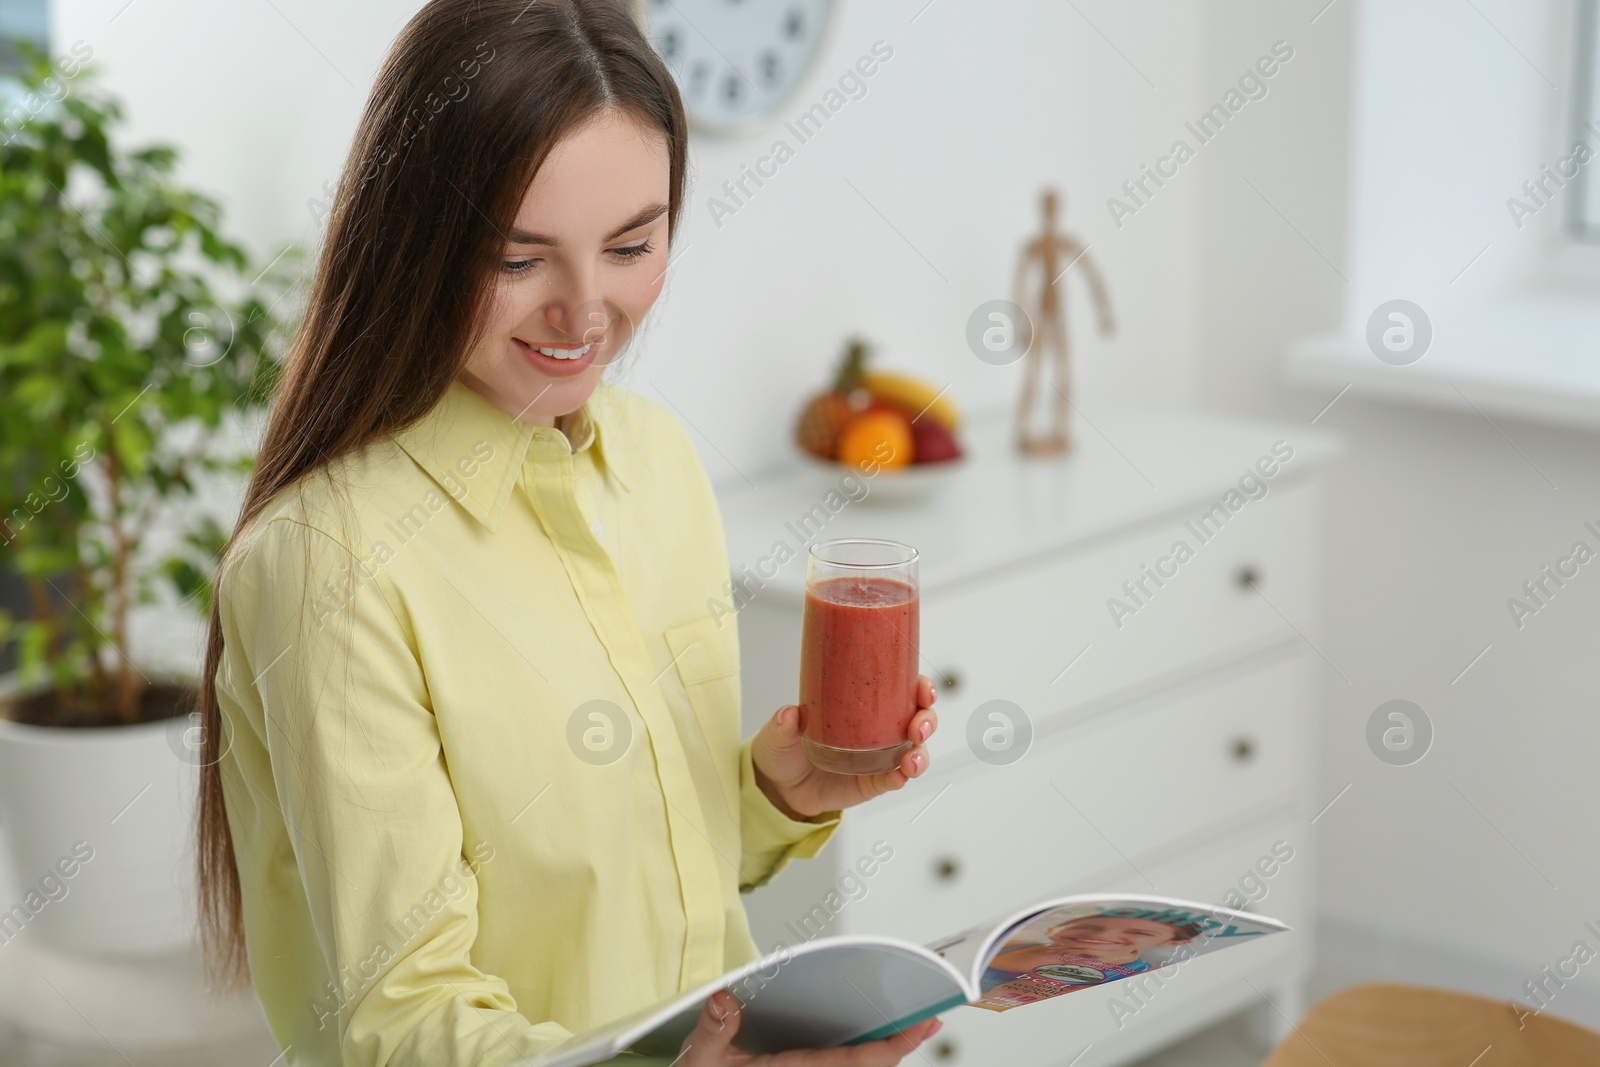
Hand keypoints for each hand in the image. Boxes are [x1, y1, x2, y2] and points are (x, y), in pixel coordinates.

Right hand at [678, 989, 941, 1065]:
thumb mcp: (702, 1061)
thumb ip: (714, 1031)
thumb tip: (725, 999)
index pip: (858, 1062)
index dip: (896, 1046)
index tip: (923, 1024)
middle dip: (900, 1047)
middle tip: (928, 1020)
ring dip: (883, 1054)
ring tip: (908, 1026)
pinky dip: (864, 1057)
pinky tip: (870, 1038)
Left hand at [751, 676, 937, 819]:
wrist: (780, 786)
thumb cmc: (786, 748)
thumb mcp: (781, 732)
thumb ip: (785, 724)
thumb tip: (790, 714)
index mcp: (864, 706)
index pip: (903, 690)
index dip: (921, 687)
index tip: (923, 688)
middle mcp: (879, 729)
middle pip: (919, 719)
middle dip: (927, 720)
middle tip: (917, 728)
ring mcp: (879, 757)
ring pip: (915, 751)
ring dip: (921, 754)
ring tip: (910, 761)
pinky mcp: (873, 782)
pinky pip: (895, 779)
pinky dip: (902, 777)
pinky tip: (900, 775)